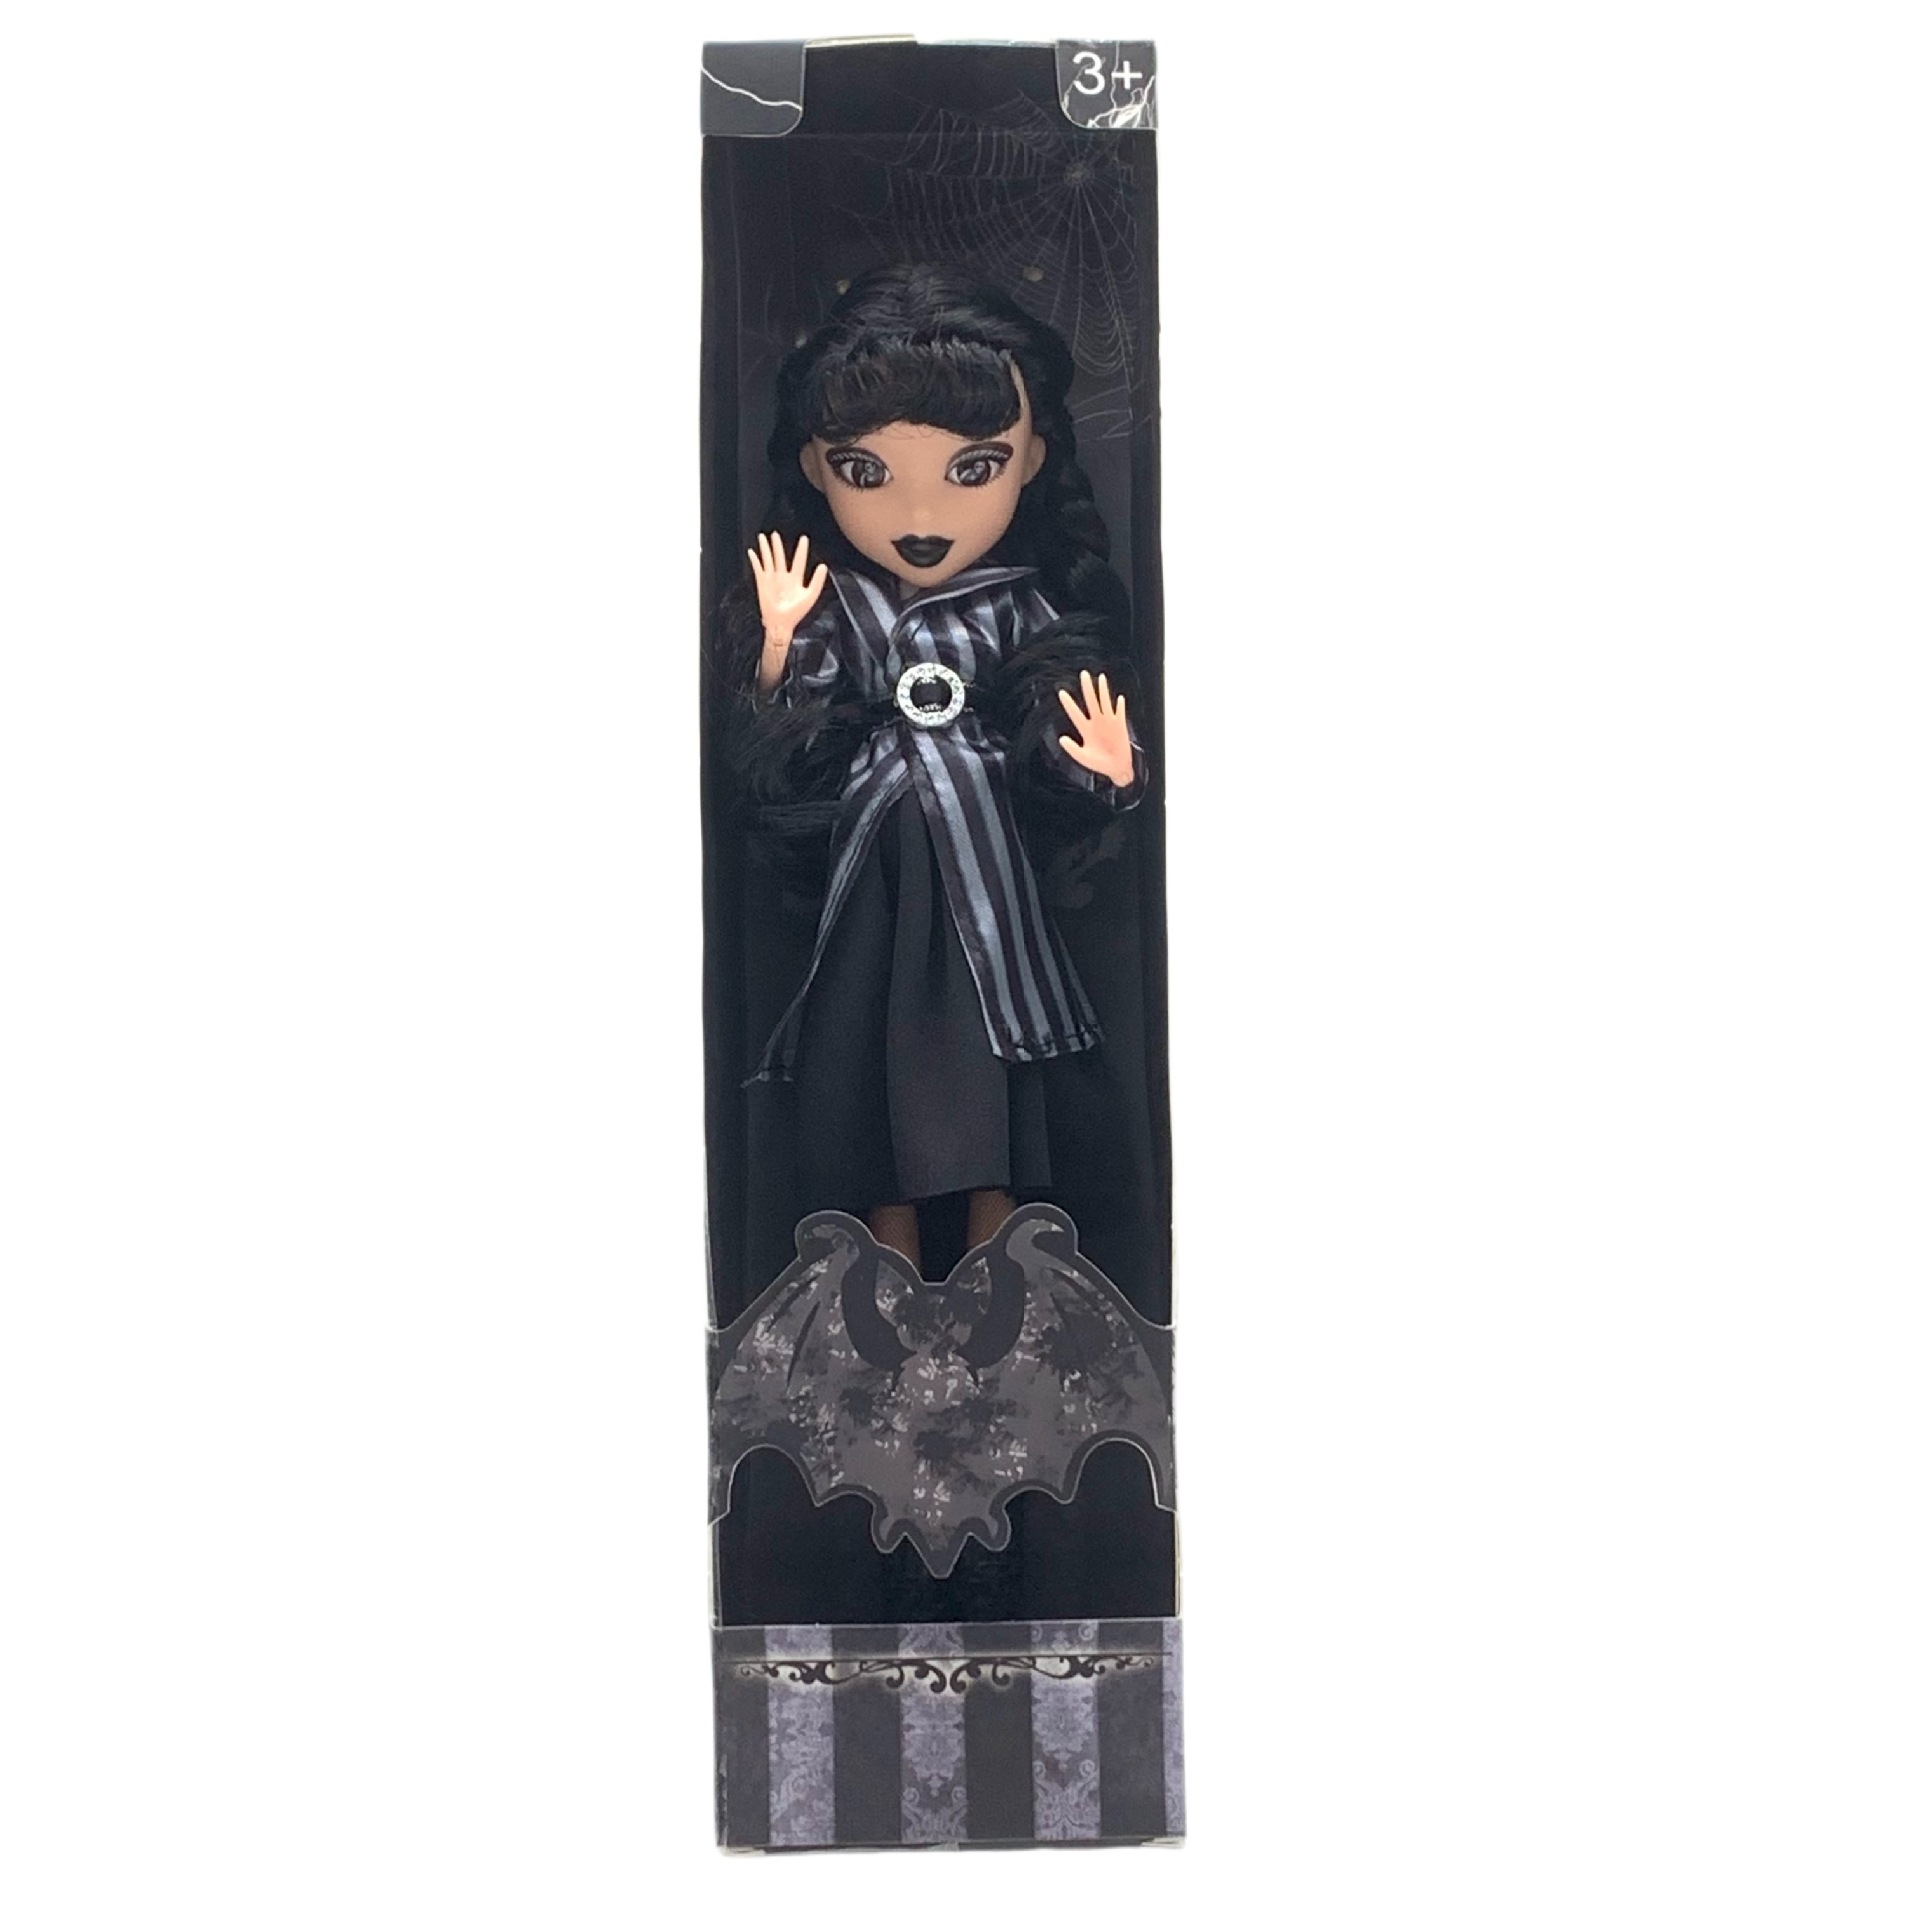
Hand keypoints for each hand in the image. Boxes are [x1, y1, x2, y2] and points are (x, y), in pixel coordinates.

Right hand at [747, 531, 827, 646]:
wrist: (781, 623)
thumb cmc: (796, 613)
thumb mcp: (810, 595)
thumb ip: (818, 581)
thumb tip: (823, 566)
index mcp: (795, 579)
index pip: (799, 561)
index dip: (801, 550)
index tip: (804, 539)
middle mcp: (783, 577)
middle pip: (780, 557)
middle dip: (777, 545)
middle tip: (775, 534)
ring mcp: (772, 579)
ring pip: (768, 559)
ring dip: (765, 548)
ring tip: (763, 537)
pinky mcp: (763, 582)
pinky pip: (758, 568)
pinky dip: (755, 560)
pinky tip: (752, 552)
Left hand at [1057, 671, 1134, 788]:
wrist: (1116, 768)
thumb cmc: (1100, 763)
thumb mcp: (1082, 757)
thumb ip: (1072, 749)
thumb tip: (1061, 739)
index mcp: (1086, 729)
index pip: (1075, 713)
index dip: (1068, 703)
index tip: (1061, 692)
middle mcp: (1096, 722)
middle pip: (1090, 701)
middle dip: (1087, 688)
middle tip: (1083, 674)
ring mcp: (1108, 722)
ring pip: (1105, 702)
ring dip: (1103, 690)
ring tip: (1100, 678)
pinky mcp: (1120, 725)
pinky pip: (1119, 713)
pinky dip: (1119, 706)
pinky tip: (1119, 699)